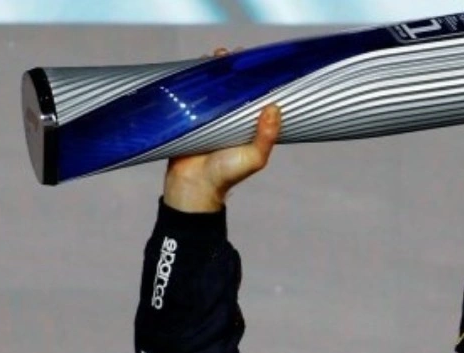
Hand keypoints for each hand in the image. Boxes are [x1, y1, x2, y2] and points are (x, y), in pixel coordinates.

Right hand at [163, 49, 281, 212]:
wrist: (193, 186)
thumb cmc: (227, 174)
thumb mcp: (254, 158)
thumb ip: (266, 136)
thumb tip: (275, 108)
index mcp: (247, 125)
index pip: (254, 96)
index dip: (256, 80)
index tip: (257, 63)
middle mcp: (229, 117)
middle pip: (232, 87)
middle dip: (232, 70)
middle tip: (232, 55)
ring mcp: (207, 115)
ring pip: (212, 87)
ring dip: (213, 71)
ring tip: (215, 57)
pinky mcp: (188, 116)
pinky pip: (191, 94)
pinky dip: (192, 82)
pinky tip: (194, 69)